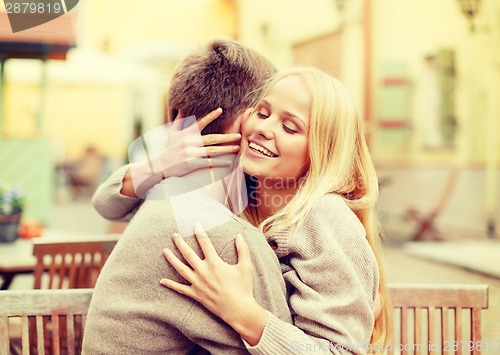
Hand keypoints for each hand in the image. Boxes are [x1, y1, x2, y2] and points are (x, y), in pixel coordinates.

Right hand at [152, 108, 240, 177]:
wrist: (160, 165)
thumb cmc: (169, 148)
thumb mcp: (172, 133)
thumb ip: (179, 120)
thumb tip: (181, 107)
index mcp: (187, 133)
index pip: (200, 123)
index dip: (211, 116)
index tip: (220, 110)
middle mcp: (190, 142)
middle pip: (212, 138)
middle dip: (226, 137)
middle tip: (238, 135)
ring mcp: (191, 153)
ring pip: (212, 150)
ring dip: (226, 149)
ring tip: (237, 147)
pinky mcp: (192, 163)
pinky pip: (208, 162)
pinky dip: (218, 162)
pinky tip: (228, 162)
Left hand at [160, 223, 267, 344]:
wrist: (238, 309)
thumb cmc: (243, 287)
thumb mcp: (245, 266)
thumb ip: (243, 249)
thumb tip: (240, 235)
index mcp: (215, 263)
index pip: (205, 244)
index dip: (200, 233)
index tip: (195, 225)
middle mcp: (203, 272)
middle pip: (188, 254)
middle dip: (180, 243)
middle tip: (174, 235)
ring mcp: (198, 283)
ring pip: (181, 269)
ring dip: (172, 259)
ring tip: (164, 251)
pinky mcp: (196, 295)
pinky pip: (180, 289)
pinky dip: (171, 284)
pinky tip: (162, 280)